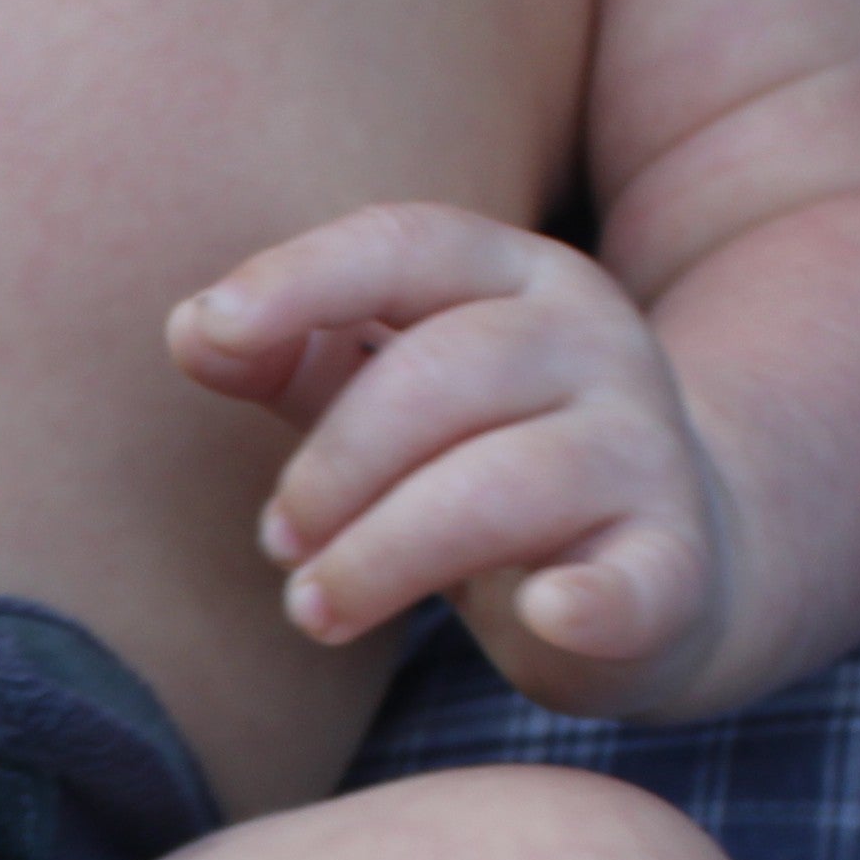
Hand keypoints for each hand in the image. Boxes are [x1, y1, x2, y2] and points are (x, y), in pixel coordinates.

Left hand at [169, 205, 737, 718]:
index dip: (302, 280)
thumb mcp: (394, 394)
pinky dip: (589, 602)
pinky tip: (544, 614)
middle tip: (279, 545)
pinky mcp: (669, 569)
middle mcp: (595, 344)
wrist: (665, 565)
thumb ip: (298, 357)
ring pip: (501, 485)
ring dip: (380, 555)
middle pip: (441, 375)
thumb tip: (190, 327)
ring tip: (314, 609)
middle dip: (333, 467)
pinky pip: (632, 582)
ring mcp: (644, 453)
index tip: (211, 334)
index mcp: (517, 279)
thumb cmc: (488, 465)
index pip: (405, 245)